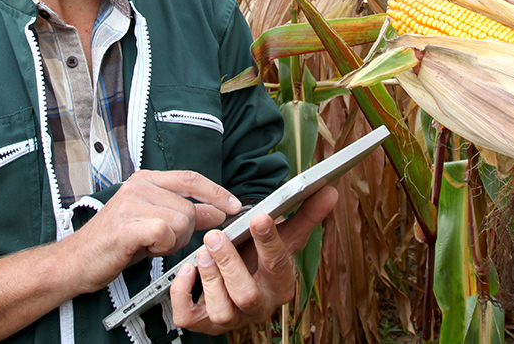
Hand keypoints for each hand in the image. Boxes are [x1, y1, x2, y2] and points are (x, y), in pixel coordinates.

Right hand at [66, 170, 241, 293]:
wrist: (77, 261)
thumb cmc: (115, 242)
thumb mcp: (155, 222)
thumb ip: (186, 214)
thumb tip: (218, 211)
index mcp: (146, 180)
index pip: (191, 179)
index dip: (216, 192)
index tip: (235, 206)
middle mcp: (138, 186)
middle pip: (189, 208)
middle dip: (184, 232)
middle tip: (160, 241)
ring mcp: (130, 203)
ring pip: (181, 222)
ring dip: (171, 242)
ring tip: (149, 245)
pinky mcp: (126, 225)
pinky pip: (165, 232)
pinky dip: (161, 246)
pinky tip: (146, 249)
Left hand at [170, 185, 338, 334]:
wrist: (240, 279)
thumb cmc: (260, 258)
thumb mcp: (283, 237)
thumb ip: (305, 215)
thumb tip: (330, 191)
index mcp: (280, 284)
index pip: (279, 265)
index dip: (269, 242)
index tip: (260, 217)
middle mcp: (257, 306)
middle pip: (248, 296)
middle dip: (230, 266)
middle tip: (216, 236)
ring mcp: (231, 317)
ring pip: (222, 311)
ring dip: (210, 280)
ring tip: (202, 252)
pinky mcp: (204, 322)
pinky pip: (189, 319)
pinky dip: (183, 296)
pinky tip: (186, 271)